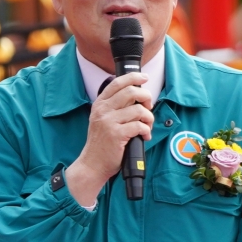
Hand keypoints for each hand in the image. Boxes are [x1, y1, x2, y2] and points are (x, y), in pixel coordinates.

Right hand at [64, 71, 154, 207]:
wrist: (93, 164)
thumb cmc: (101, 143)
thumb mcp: (102, 119)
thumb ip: (114, 106)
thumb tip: (137, 96)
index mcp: (100, 104)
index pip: (118, 82)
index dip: (134, 77)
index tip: (144, 78)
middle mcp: (103, 110)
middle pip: (131, 92)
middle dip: (146, 97)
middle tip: (149, 106)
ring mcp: (109, 122)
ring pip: (138, 110)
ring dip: (148, 117)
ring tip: (147, 126)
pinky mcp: (116, 134)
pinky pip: (139, 125)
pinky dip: (146, 130)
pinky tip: (144, 136)